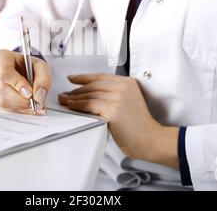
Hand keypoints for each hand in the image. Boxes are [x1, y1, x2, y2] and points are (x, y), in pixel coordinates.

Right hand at [0, 50, 51, 114]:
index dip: (17, 85)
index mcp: (0, 57)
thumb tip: (38, 96)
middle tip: (37, 102)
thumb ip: (43, 79)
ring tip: (34, 105)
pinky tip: (27, 108)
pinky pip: (2, 107)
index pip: (4, 73)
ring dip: (20, 106)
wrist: (21, 68)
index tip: (30, 93)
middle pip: (2, 88)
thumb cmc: (29, 65)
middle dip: (21, 99)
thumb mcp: (41, 66)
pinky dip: (17, 109)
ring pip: (1, 100)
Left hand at [58, 74, 178, 168]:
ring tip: (65, 101)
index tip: (72, 78)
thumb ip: (113, 95)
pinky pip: (89, 104)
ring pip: (89, 94)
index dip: (84, 77)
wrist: (151, 139)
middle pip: (92, 85)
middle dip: (75, 89)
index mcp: (128, 83)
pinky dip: (77, 105)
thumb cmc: (139, 127)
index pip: (100, 77)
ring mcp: (118, 97)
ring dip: (73, 98)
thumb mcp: (128, 103)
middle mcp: (123, 87)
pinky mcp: (112, 109)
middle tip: (65, 94)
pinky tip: (71, 106)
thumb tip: (89, 94)